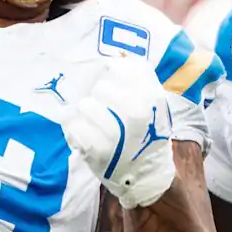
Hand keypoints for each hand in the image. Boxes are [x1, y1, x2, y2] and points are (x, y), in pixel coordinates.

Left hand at [62, 57, 175, 209]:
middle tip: (105, 110)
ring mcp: (116, 131)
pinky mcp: (98, 150)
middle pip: (100, 88)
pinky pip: (76, 128)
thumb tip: (118, 57)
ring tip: (95, 123)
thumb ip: (140, 77)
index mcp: (150, 96)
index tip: (111, 86)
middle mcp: (134, 112)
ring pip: (86, 106)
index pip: (119, 69)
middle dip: (99, 97)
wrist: (147, 174)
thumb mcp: (155, 102)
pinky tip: (88, 136)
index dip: (111, 75)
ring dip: (87, 113)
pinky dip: (78, 131)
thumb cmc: (149, 133)